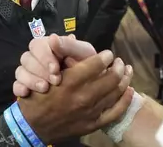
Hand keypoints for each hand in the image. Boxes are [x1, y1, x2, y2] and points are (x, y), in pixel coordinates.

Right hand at [14, 34, 98, 96]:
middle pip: (26, 58)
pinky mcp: (26, 86)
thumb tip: (53, 38)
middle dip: (40, 70)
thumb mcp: (84, 54)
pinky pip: (16, 86)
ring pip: (20, 71)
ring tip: (45, 89)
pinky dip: (20, 88)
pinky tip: (27, 94)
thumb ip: (70, 46)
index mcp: (49, 47)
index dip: (44, 56)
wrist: (90, 89)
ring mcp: (30, 72)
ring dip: (31, 80)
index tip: (56, 68)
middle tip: (55, 81)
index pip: (37, 45)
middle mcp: (37, 58)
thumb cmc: (87, 66)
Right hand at [18, 50, 133, 143]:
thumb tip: (72, 37)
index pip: (98, 64)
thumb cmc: (38, 96)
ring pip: (116, 93)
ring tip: (126, 71)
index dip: (106, 56)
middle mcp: (83, 96)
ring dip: (125, 79)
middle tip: (119, 62)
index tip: (107, 54)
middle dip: (118, 66)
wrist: (33, 126)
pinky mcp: (93, 124)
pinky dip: (125, 100)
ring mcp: (90, 112)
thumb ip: (61, 55)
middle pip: (111, 77)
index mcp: (71, 81)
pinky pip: (116, 112)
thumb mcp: (46, 73)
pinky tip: (130, 91)